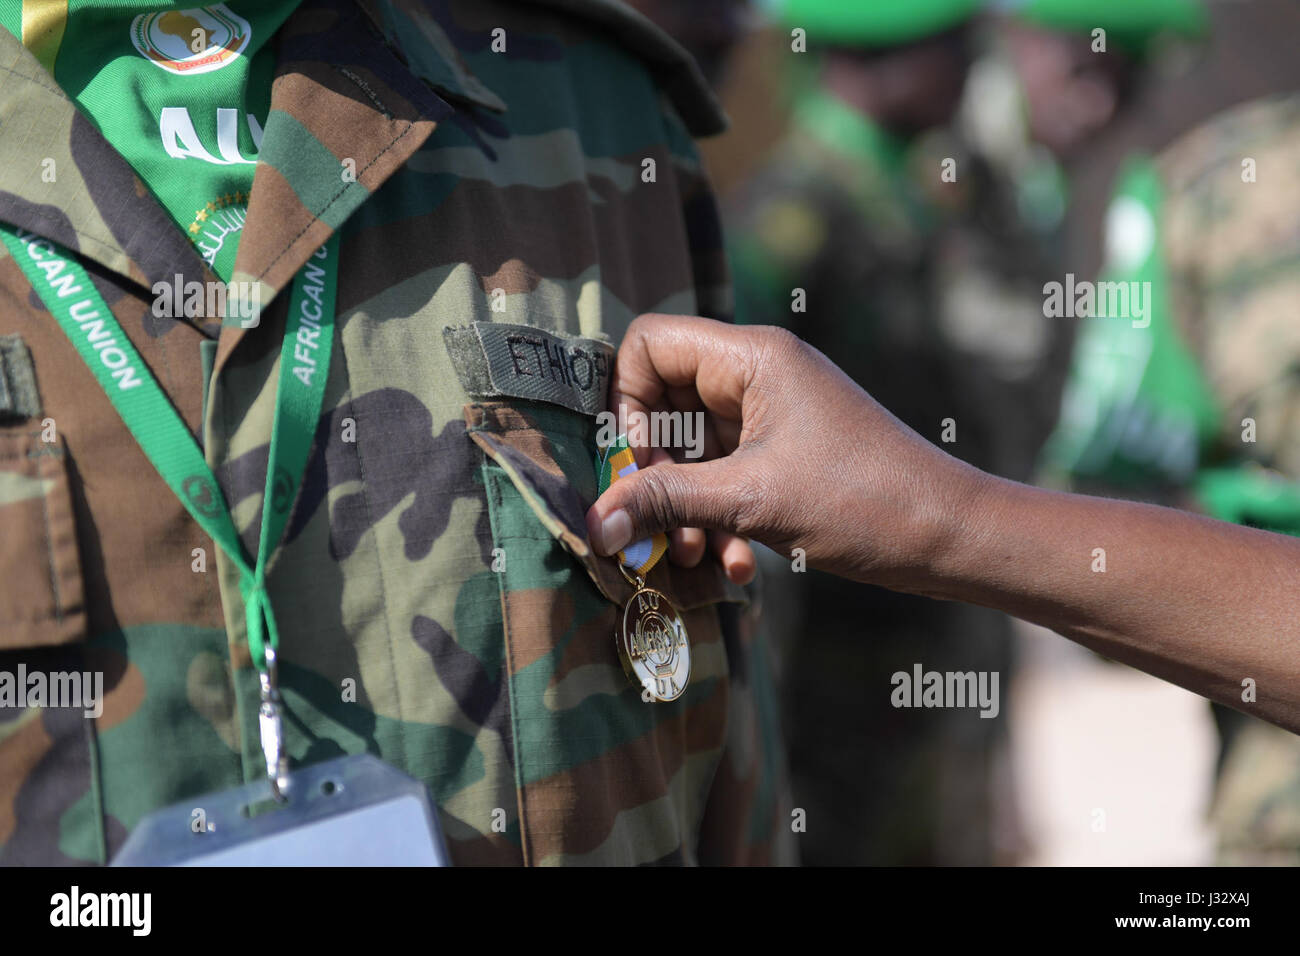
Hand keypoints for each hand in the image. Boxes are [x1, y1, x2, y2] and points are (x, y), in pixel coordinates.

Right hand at [587, 313, 987, 588]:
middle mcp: (758, 375)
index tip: (641, 465)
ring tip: (694, 557)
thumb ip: (665, 503)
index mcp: (752, 358)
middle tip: (658, 527)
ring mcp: (771, 414)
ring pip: (692, 449)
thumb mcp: (750, 503)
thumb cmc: (862, 503)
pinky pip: (724, 475)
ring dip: (684, 507)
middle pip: (663, 403)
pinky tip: (733, 565)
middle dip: (655, 473)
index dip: (627, 403)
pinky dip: (718, 518)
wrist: (949, 537)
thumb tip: (593, 525)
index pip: (649, 345)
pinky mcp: (783, 453)